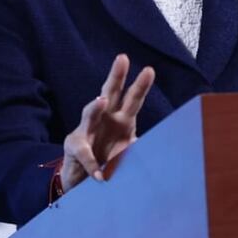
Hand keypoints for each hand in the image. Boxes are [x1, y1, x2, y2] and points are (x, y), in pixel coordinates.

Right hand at [61, 54, 154, 192]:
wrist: (82, 179)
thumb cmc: (108, 159)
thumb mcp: (128, 152)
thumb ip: (141, 147)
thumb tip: (163, 148)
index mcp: (121, 118)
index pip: (132, 99)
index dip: (140, 85)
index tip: (149, 70)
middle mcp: (104, 118)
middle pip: (110, 93)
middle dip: (116, 76)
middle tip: (122, 58)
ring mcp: (86, 130)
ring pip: (90, 114)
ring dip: (95, 108)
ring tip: (101, 101)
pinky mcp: (74, 146)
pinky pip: (84, 154)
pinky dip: (93, 165)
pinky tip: (100, 175)